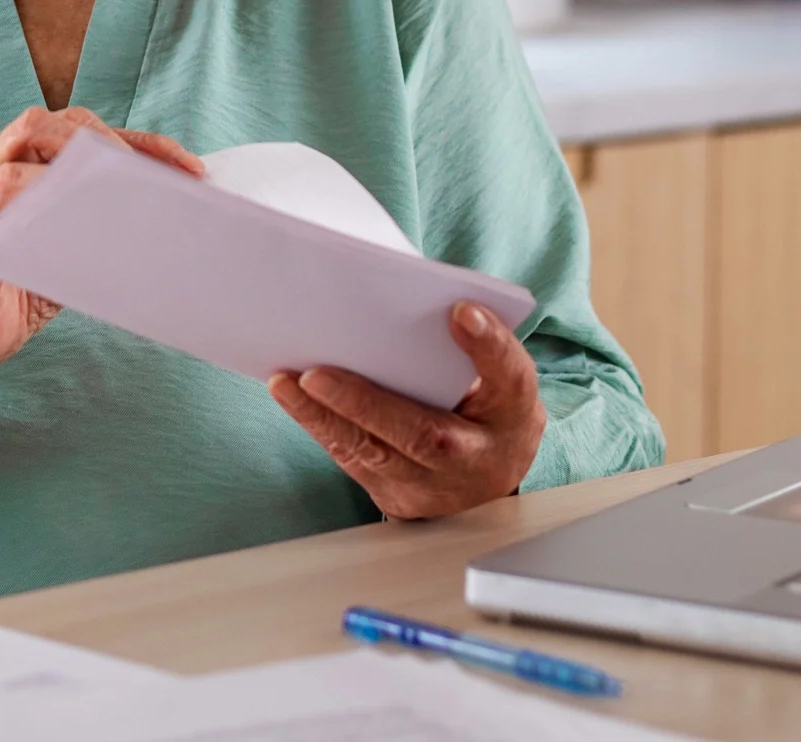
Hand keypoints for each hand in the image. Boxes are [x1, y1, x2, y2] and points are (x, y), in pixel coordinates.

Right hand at [0, 106, 202, 415]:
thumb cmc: (11, 291)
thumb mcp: (63, 252)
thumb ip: (97, 224)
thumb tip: (168, 218)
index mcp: (17, 163)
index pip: (81, 131)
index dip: (139, 142)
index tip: (189, 169)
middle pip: (58, 121)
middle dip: (118, 142)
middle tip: (164, 182)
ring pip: (31, 133)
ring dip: (88, 155)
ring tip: (135, 189)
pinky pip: (6, 185)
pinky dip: (50, 187)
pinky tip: (90, 213)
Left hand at [267, 301, 546, 519]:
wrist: (490, 476)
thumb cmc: (488, 406)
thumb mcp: (499, 372)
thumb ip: (473, 341)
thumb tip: (429, 301)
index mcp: (514, 412)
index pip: (510, 376)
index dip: (488, 346)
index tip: (461, 310)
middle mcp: (479, 458)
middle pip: (425, 435)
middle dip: (367, 404)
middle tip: (317, 374)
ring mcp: (436, 487)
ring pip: (374, 454)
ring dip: (324, 417)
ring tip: (286, 382)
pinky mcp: (398, 498)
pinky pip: (354, 462)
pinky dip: (319, 427)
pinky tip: (292, 398)